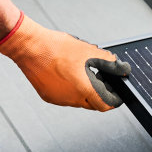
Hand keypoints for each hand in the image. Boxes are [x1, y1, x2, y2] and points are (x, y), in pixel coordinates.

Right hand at [0, 14, 130, 111]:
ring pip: (79, 101)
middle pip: (93, 103)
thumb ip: (109, 62)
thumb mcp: (89, 50)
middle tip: (100, 78)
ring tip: (82, 72)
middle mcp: (71, 99)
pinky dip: (71, 89)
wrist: (30, 47)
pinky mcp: (48, 97)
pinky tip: (68, 74)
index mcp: (83, 89)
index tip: (117, 92)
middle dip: (100, 93)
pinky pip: (65, 97)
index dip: (114, 99)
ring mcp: (59, 100)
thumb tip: (122, 68)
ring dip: (85, 91)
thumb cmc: (56, 48)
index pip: (106, 104)